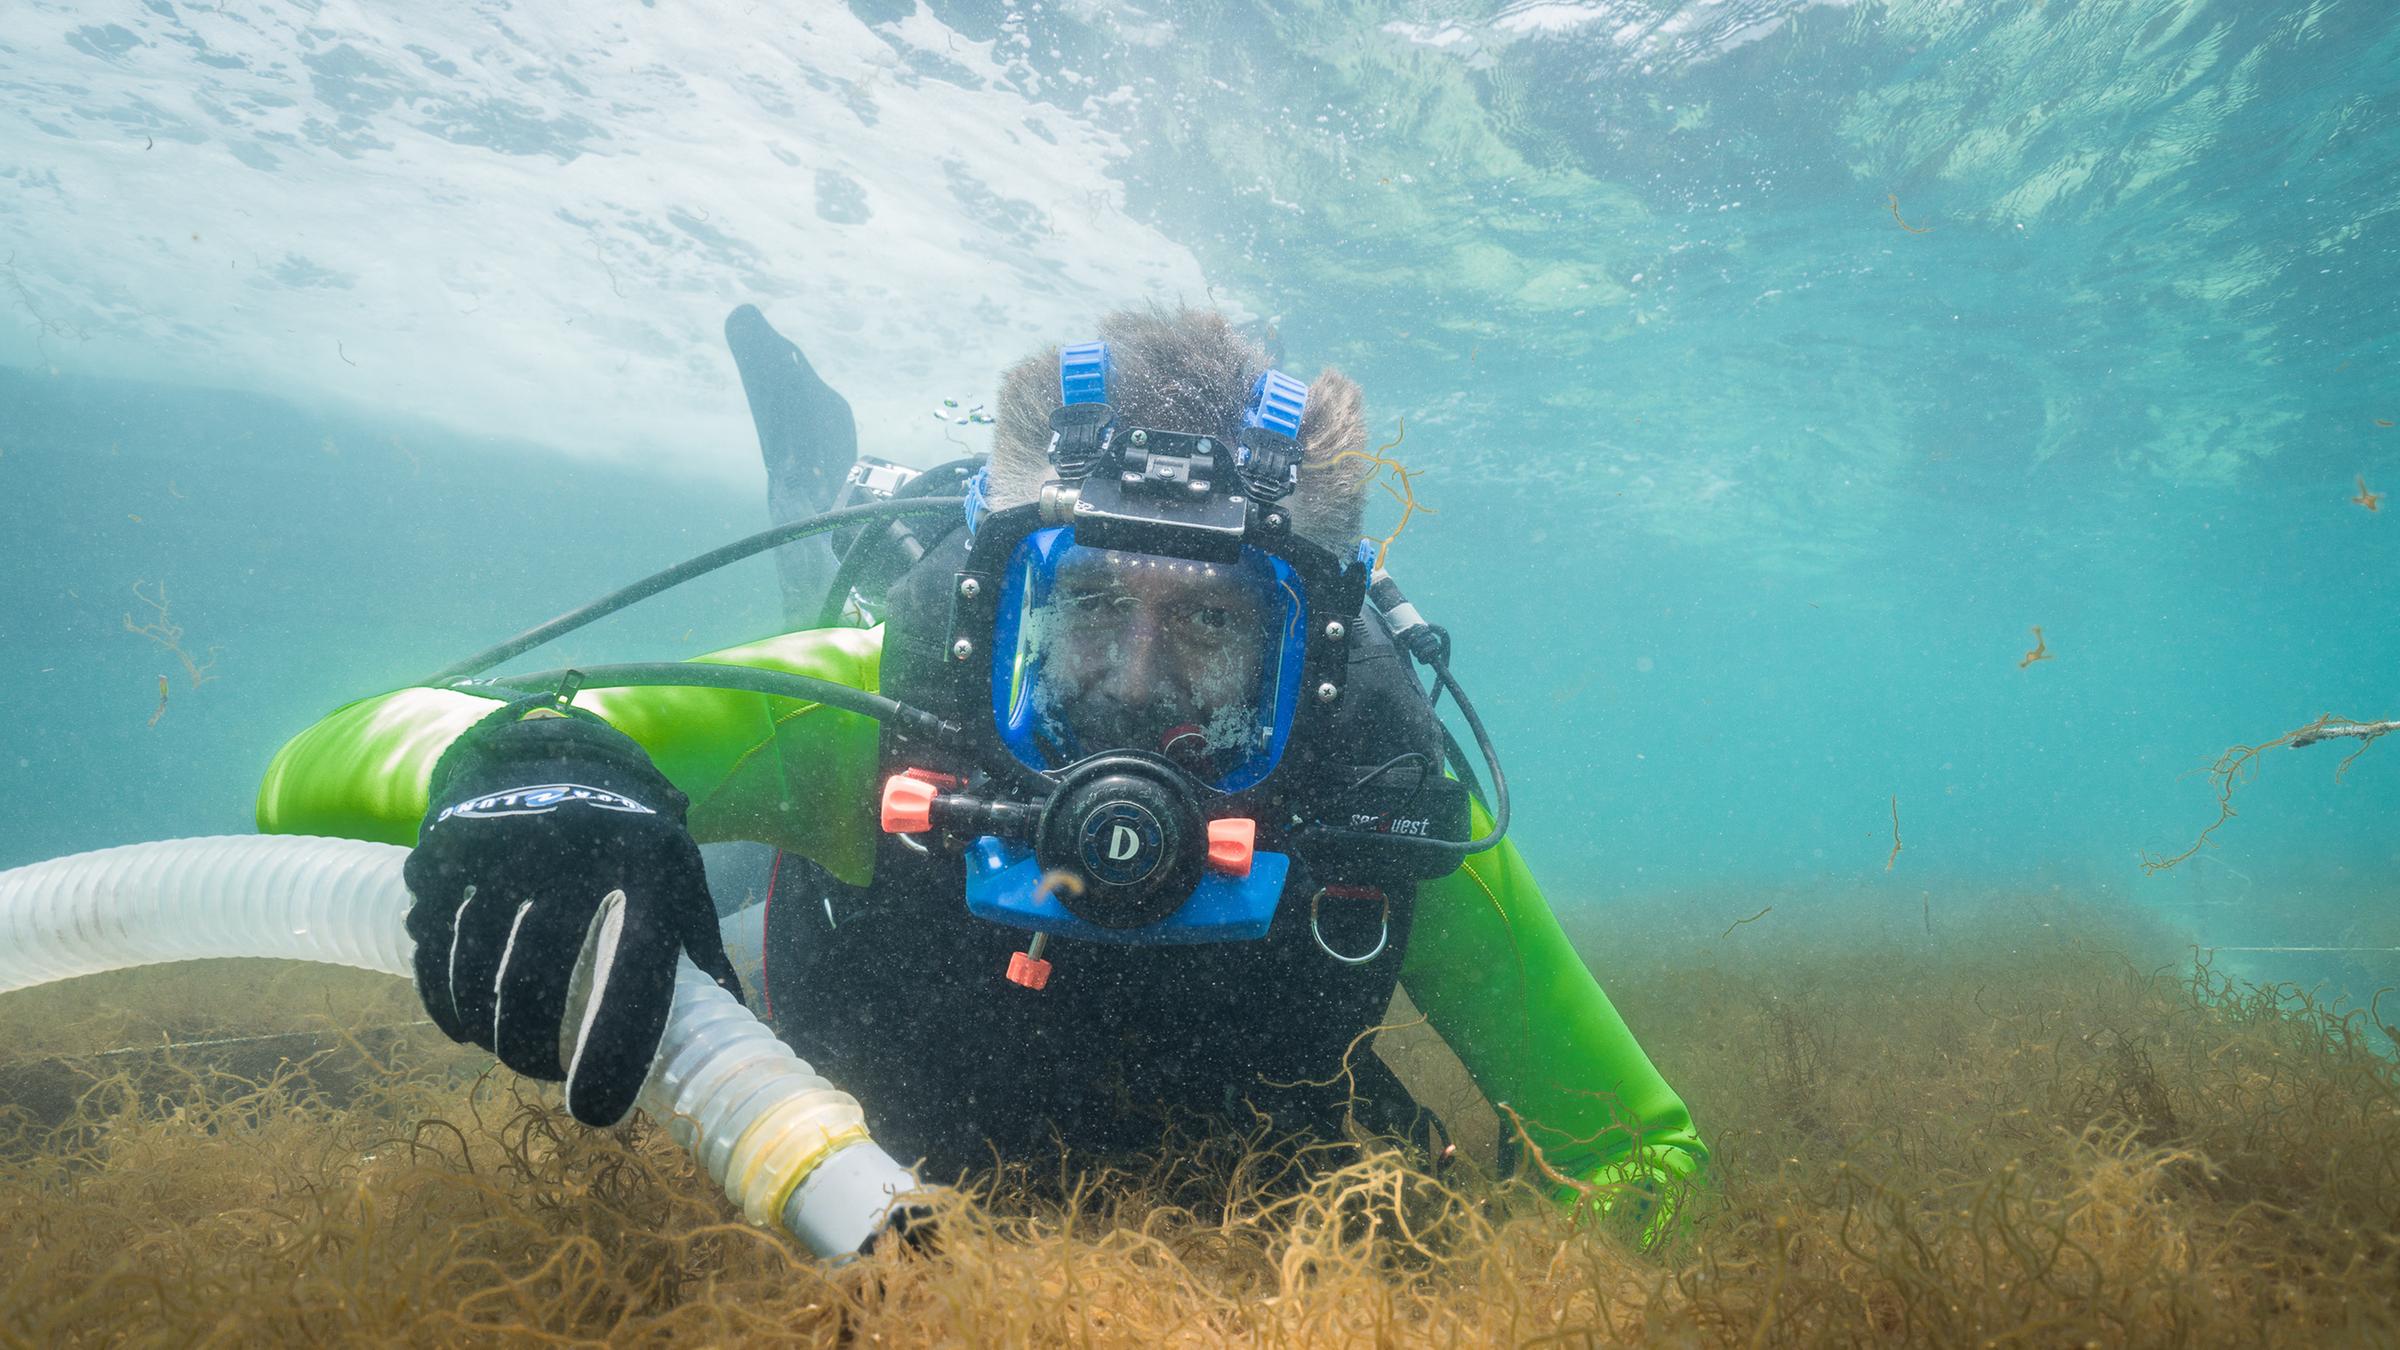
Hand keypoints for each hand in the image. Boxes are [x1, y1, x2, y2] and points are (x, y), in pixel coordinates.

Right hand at [403, 701, 740, 1125]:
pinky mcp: (446, 852)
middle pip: (535, 982)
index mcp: (645, 868)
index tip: (595, 1112)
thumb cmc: (632, 836)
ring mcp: (500, 851)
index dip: (612, 1051)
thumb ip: (699, 953)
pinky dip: (443, 999)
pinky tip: (461, 1023)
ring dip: (486, 1027)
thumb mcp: (680, 878)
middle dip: (530, 1049)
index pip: (631, 972)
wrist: (558, 751)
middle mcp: (570, 855)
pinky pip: (433, 948)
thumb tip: (733, 1027)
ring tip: (504, 1045)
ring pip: (475, 970)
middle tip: (540, 1070)